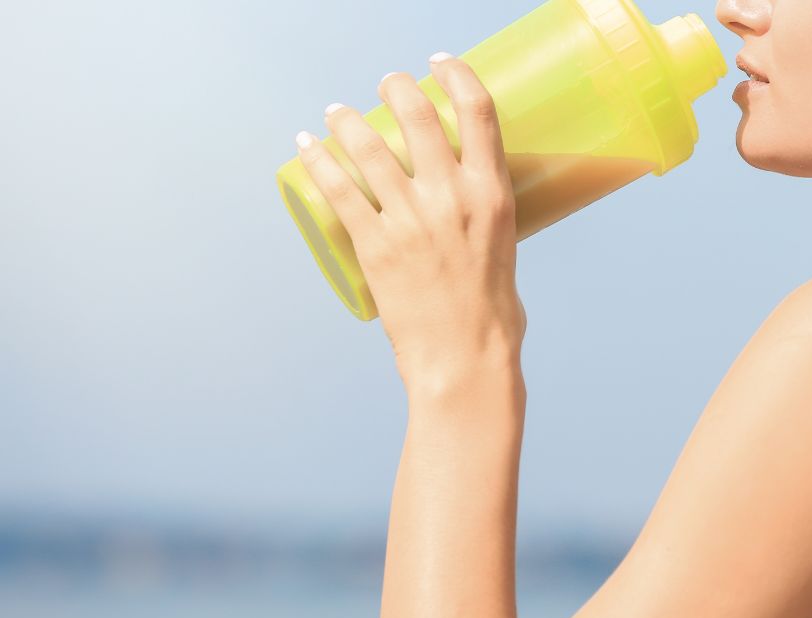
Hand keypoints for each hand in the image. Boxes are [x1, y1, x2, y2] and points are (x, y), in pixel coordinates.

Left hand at [295, 53, 525, 388]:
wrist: (466, 360)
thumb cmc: (493, 317)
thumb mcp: (505, 252)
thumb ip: (485, 223)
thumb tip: (468, 215)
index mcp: (493, 195)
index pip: (478, 112)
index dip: (456, 75)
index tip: (439, 64)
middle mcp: (452, 197)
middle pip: (418, 115)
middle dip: (395, 88)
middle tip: (385, 85)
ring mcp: (411, 220)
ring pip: (368, 146)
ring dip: (346, 119)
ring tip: (336, 113)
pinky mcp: (375, 245)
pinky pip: (338, 189)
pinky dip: (318, 160)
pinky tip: (306, 147)